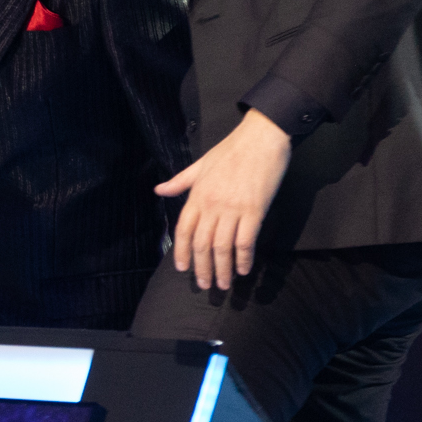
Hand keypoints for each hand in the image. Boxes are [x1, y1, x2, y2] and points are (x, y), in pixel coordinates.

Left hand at [155, 109, 293, 291]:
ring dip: (222, 269)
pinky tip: (244, 269)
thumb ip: (180, 181)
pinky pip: (246, 240)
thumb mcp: (200, 164)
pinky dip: (244, 258)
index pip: (184, 230)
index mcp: (197, 194)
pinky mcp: (255, 210)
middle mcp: (212, 204)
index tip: (183, 269)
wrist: (262, 136)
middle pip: (202, 243)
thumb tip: (158, 190)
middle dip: (202, 268)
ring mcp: (233, 208)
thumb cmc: (232, 149)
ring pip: (222, 247)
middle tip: (204, 285)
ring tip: (223, 284)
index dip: (182, 252)